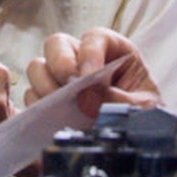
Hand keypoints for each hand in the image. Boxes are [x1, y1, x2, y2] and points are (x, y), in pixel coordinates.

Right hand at [24, 27, 161, 117]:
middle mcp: (83, 58)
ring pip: (38, 68)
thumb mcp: (142, 107)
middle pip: (56, 44)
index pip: (94, 38)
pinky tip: (54, 121)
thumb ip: (119, 101)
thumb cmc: (143, 113)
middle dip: (59, 65)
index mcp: (113, 50)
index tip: (88, 77)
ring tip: (62, 110)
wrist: (137, 137)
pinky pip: (32, 97)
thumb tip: (88, 101)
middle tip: (70, 90)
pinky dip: (40, 108)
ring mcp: (63, 78)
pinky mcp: (50, 100)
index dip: (89, 54)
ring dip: (46, 88)